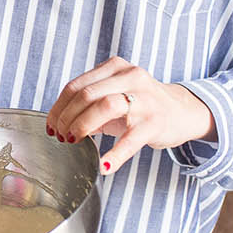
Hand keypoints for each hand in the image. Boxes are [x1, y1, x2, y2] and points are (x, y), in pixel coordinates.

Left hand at [45, 56, 216, 175]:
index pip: (76, 85)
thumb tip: (59, 123)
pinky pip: (131, 139)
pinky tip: (103, 164)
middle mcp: (131, 77)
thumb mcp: (114, 96)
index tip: (51, 125)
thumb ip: (89, 104)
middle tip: (61, 136)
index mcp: (115, 68)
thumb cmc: (141, 105)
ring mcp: (145, 99)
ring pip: (105, 106)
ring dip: (82, 126)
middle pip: (86, 94)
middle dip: (66, 118)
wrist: (181, 112)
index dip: (58, 108)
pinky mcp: (155, 122)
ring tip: (74, 141)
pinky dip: (114, 154)